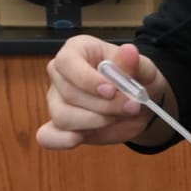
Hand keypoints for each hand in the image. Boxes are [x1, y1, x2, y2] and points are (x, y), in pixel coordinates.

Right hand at [36, 37, 165, 148]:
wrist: (138, 102)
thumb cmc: (136, 78)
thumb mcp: (142, 68)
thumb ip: (133, 63)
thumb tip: (129, 51)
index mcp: (77, 50)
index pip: (67, 62)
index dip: (86, 79)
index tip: (110, 91)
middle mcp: (61, 74)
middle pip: (69, 93)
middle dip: (103, 106)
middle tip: (130, 107)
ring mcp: (57, 101)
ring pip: (63, 116)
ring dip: (94, 122)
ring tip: (117, 118)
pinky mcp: (60, 126)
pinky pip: (48, 136)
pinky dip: (60, 141)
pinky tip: (78, 138)